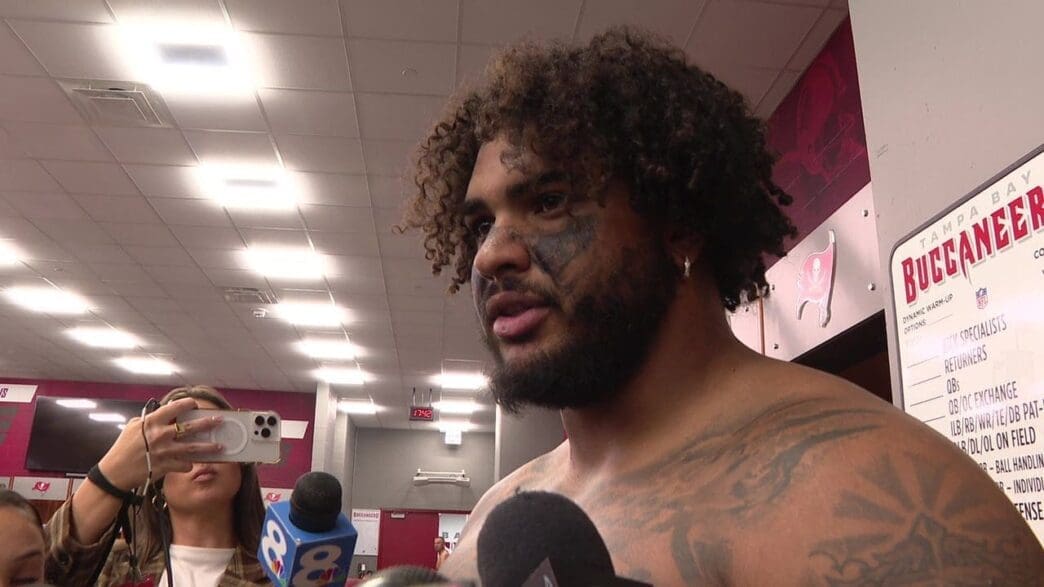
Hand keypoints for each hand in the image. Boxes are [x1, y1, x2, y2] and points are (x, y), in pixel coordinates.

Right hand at [96, 398, 223, 490]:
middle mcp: (161, 436)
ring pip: (193, 448)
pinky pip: (185, 465)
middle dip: (208, 423)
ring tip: (220, 446)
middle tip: (220, 421)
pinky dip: (189, 464)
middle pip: (190, 427)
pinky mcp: (166, 466)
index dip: (187, 404)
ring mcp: (165, 452)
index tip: (195, 404)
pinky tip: (193, 463)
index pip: (174, 408)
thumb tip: (161, 413)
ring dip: (209, 447)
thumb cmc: (122, 449)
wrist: (115, 472)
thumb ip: (148, 420)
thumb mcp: (132, 428)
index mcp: (152, 423)